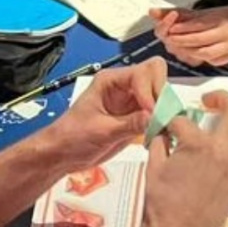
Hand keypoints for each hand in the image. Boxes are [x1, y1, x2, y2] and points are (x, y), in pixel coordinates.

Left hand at [50, 57, 167, 168]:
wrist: (63, 153)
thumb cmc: (72, 137)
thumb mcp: (100, 131)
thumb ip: (129, 124)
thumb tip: (154, 117)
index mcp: (110, 80)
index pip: (142, 73)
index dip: (150, 91)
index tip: (151, 113)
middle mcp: (123, 86)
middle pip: (155, 75)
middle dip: (161, 94)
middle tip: (161, 118)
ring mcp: (131, 100)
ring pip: (159, 93)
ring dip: (164, 108)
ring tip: (161, 128)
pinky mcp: (136, 116)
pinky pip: (157, 111)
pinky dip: (161, 120)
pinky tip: (157, 134)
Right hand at [140, 91, 227, 226]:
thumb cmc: (161, 205)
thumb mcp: (153, 166)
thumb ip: (161, 140)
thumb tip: (164, 130)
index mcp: (198, 146)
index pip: (184, 120)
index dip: (169, 120)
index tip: (165, 123)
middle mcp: (221, 154)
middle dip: (222, 99)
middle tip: (209, 100)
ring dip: (222, 131)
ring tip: (206, 135)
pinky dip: (226, 154)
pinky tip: (211, 161)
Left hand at [149, 5, 227, 66]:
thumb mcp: (206, 12)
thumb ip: (179, 14)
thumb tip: (153, 12)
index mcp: (220, 19)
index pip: (196, 25)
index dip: (180, 28)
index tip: (169, 28)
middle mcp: (225, 34)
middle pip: (198, 41)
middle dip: (181, 41)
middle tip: (169, 39)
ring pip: (203, 54)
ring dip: (187, 51)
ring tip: (177, 47)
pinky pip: (209, 61)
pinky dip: (197, 58)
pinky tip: (189, 54)